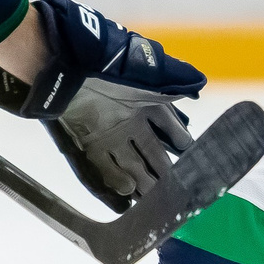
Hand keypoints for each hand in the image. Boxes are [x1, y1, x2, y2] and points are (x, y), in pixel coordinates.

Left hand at [0, 0, 204, 207]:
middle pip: (152, 152)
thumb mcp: (148, 68)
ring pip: (131, 163)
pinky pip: (104, 166)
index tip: (193, 161)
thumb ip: (176, 78)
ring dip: (142, 182)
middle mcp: (131, 120)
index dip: (181, 145)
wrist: (64, 63)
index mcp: (148, 102)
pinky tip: (127, 194)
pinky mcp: (88, 142)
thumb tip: (199, 84)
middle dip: (164, 173)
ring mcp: (110, 133)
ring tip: (153, 201)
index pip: (171, 129)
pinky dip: (115, 181)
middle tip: (175, 193)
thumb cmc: (108, 62)